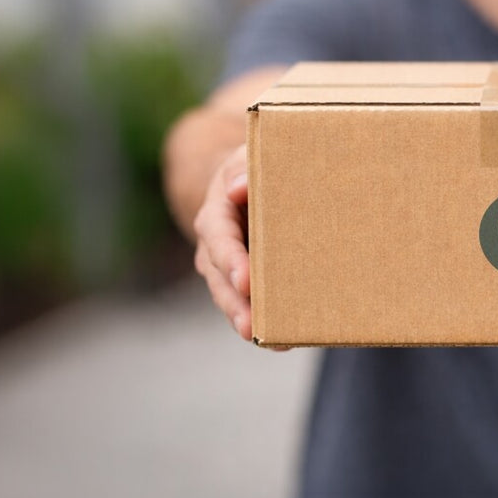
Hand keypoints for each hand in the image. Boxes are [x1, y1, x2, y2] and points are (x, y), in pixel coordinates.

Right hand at [192, 146, 273, 344]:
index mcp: (217, 212)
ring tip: (268, 342)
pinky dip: (263, 324)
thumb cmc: (257, 166)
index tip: (245, 280)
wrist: (252, 183)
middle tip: (250, 326)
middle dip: (235, 304)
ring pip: (231, 298)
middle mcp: (215, 245)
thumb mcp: (250, 155)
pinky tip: (282, 341)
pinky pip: (249, 305)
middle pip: (220, 279)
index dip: (230, 259)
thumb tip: (238, 188)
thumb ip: (246, 168)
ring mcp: (227, 268)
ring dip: (247, 320)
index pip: (218, 236)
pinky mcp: (246, 282)